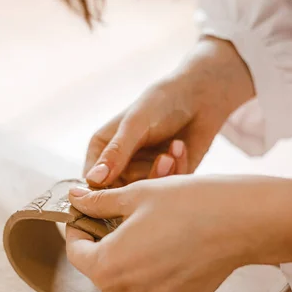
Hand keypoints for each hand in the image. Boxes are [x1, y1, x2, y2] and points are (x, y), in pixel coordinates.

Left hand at [66, 175, 291, 291]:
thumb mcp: (135, 195)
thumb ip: (98, 202)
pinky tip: (146, 288)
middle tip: (118, 228)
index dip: (78, 232)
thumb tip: (73, 197)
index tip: (86, 220)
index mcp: (107, 264)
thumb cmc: (186, 203)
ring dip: (122, 276)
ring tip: (139, 250)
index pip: (76, 252)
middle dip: (103, 250)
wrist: (237, 221)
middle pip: (98, 274)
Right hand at [83, 36, 253, 187]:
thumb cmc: (161, 103)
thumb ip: (116, 153)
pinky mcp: (165, 180)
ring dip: (163, 173)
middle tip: (164, 159)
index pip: (93, 183)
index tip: (126, 186)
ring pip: (146, 194)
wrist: (199, 97)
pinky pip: (166, 189)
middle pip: (121, 193)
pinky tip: (181, 147)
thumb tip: (93, 179)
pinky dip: (177, 170)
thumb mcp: (135, 124)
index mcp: (100, 150)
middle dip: (144, 178)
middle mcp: (118, 165)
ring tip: (175, 147)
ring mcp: (142, 173)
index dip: (104, 192)